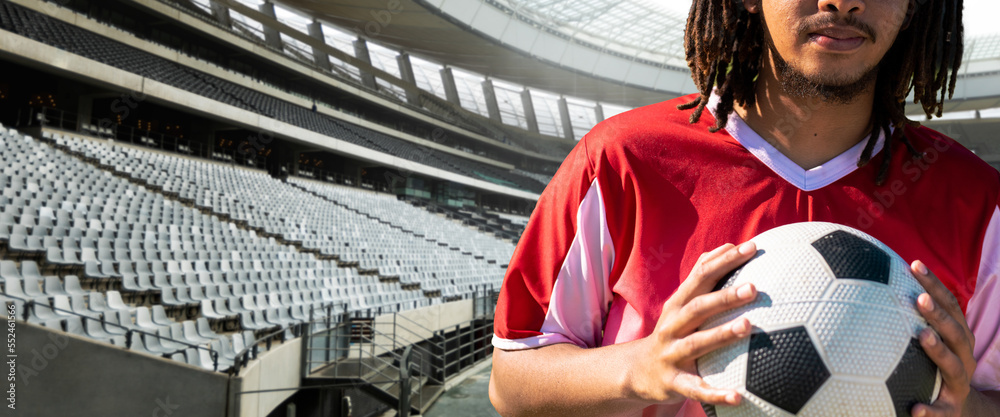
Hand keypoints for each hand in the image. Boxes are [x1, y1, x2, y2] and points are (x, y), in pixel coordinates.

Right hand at [625, 242, 758, 406]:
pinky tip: (738, 397)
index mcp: (678, 304)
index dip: (724, 261)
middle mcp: (672, 325)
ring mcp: (671, 353)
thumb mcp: (681, 303)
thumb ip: (702, 275)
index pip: (700, 276)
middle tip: (753, 288)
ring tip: (748, 326)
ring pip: (697, 343)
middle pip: (698, 307)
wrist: (637, 371)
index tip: (751, 248)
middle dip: (724, 296)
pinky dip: (716, 393)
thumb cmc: (672, 331)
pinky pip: (697, 389)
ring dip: (721, 334)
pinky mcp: (673, 382)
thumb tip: (730, 245)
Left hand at [910, 260, 976, 416]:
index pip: (949, 305)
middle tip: (919, 298)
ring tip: (922, 337)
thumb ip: (907, 318)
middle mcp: (963, 356)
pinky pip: (941, 411)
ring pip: (952, 366)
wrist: (959, 408)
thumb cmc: (935, 366)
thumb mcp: (930, 340)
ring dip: (938, 350)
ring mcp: (959, 382)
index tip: (915, 264)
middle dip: (939, 314)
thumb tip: (868, 283)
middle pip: (955, 331)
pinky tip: (915, 409)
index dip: (934, 284)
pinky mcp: (950, 409)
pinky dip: (929, 411)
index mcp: (958, 337)